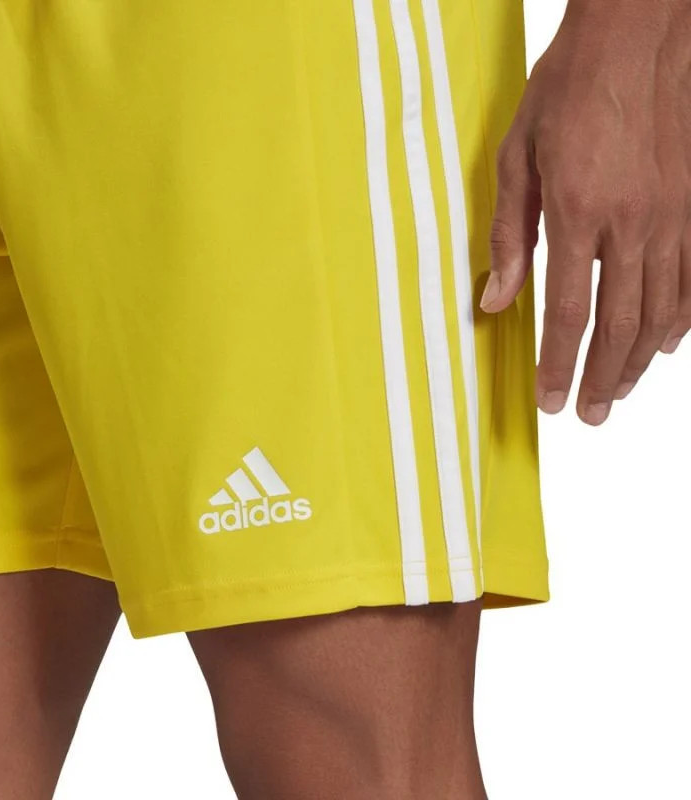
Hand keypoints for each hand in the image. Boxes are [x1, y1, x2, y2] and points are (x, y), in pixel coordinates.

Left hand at [481, 0, 690, 424]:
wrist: (635, 35)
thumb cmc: (567, 91)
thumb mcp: (515, 161)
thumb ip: (507, 236)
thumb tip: (494, 300)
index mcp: (578, 215)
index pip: (567, 314)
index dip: (559, 366)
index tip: (551, 402)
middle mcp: (633, 223)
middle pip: (619, 325)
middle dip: (602, 378)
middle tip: (590, 415)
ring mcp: (673, 215)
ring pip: (661, 310)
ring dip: (640, 360)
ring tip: (621, 391)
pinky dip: (679, 319)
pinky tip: (666, 344)